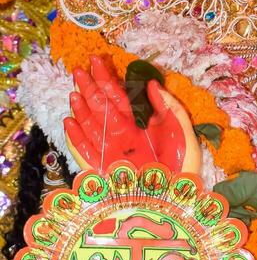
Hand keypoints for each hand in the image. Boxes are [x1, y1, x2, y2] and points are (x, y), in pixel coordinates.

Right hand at [64, 55, 201, 174]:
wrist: (179, 199)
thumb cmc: (185, 166)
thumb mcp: (184, 132)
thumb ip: (169, 107)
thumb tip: (152, 83)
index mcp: (141, 124)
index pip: (120, 96)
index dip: (108, 79)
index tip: (97, 61)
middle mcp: (123, 135)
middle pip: (102, 107)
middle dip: (89, 88)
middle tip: (78, 70)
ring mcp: (111, 151)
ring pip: (91, 126)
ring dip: (81, 109)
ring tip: (74, 93)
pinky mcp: (103, 170)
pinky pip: (85, 152)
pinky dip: (76, 137)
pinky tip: (69, 121)